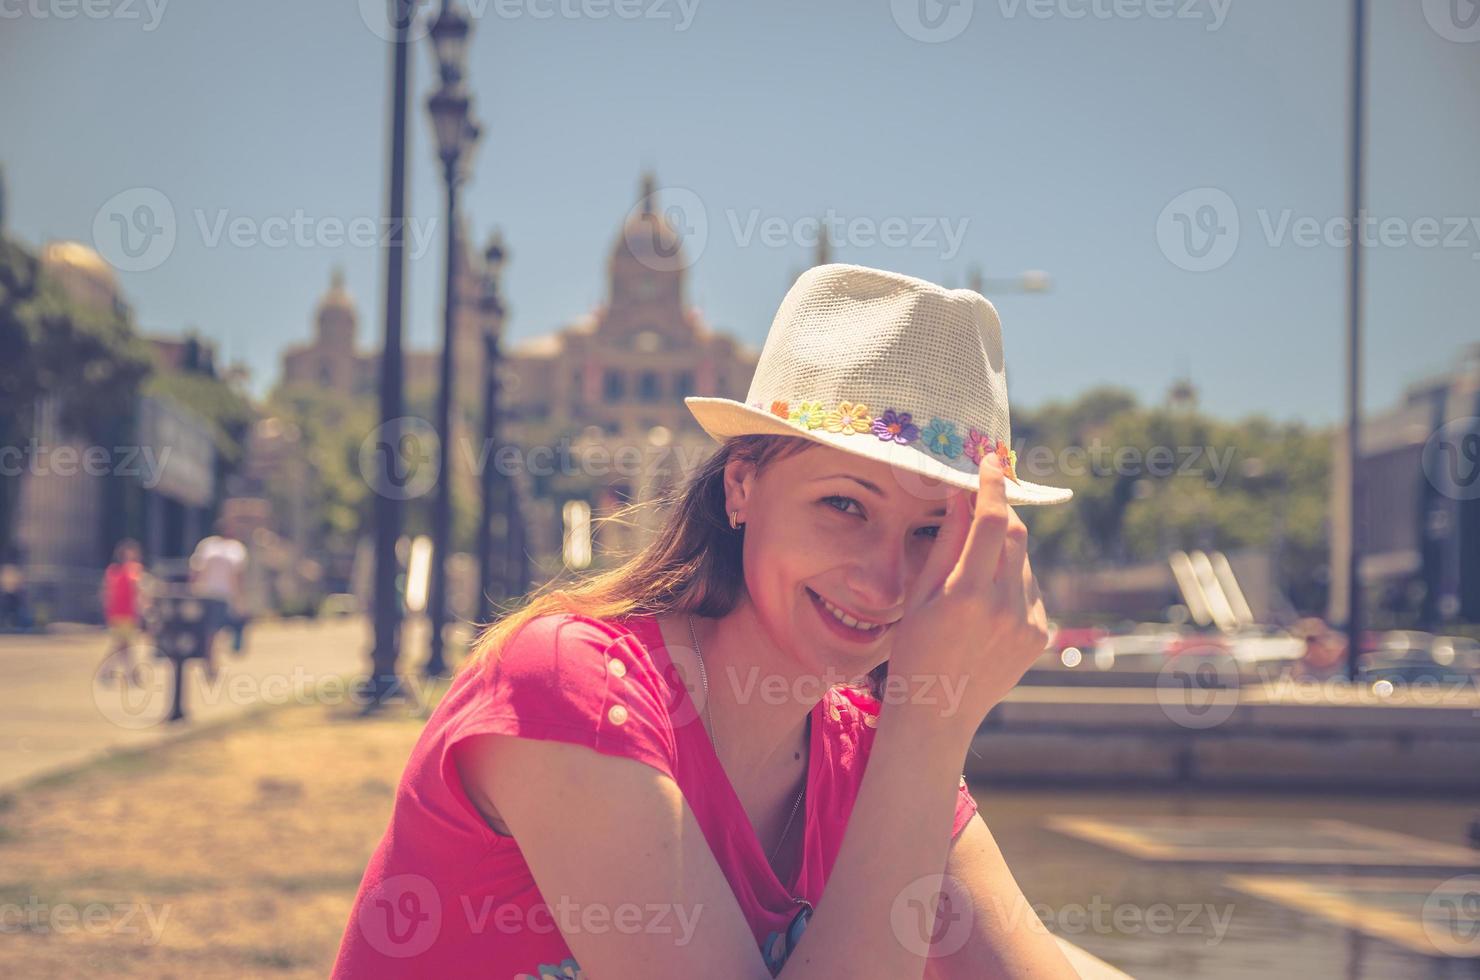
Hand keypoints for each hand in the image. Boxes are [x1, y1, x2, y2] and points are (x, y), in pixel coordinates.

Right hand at [885, 453, 1051, 741]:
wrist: (938, 713)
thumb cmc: (914, 651)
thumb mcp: (919, 595)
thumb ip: (945, 543)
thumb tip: (959, 494)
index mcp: (967, 595)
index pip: (992, 521)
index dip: (992, 485)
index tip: (990, 459)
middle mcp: (1005, 607)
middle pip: (1015, 534)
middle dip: (1000, 510)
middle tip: (982, 498)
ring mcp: (1028, 623)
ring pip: (1024, 561)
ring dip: (1003, 549)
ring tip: (971, 571)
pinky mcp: (1039, 634)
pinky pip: (1030, 589)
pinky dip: (1011, 579)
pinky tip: (984, 603)